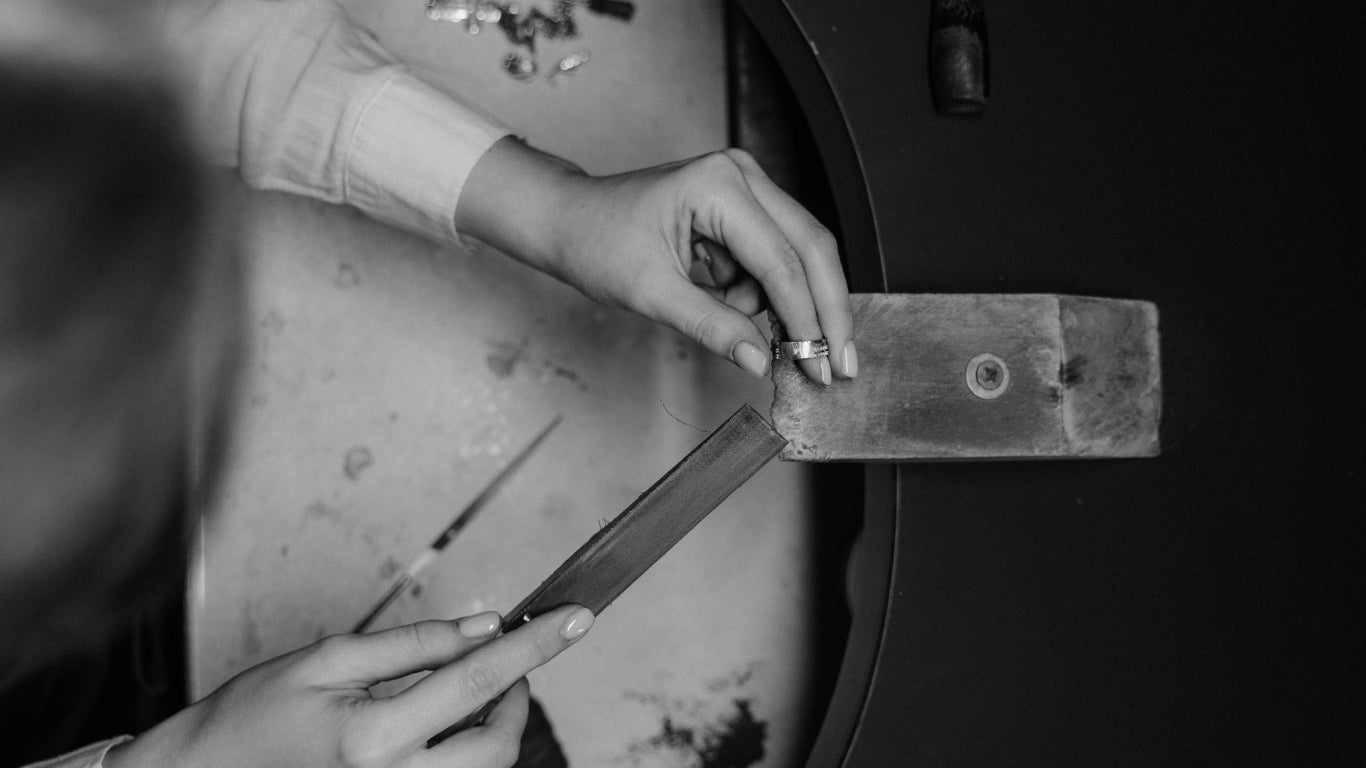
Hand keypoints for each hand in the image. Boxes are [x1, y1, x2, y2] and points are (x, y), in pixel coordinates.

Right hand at [105, 605, 594, 767]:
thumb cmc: (246, 722)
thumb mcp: (325, 660)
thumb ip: (411, 644)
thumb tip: (480, 628)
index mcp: (372, 737)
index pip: (478, 681)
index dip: (534, 646)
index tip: (575, 620)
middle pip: (497, 745)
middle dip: (521, 697)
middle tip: (512, 660)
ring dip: (496, 728)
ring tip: (478, 691)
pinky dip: (465, 753)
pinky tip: (447, 726)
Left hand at [456, 140, 855, 385]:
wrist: (569, 220)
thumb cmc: (597, 243)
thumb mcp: (652, 295)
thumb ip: (712, 327)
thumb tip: (760, 361)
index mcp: (717, 186)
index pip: (780, 261)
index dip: (806, 319)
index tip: (820, 365)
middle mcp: (742, 175)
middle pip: (811, 248)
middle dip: (825, 311)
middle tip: (839, 364)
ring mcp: (746, 185)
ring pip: (798, 254)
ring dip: (786, 304)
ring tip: (748, 328)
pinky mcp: (743, 205)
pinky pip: (775, 255)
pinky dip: (765, 292)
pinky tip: (733, 306)